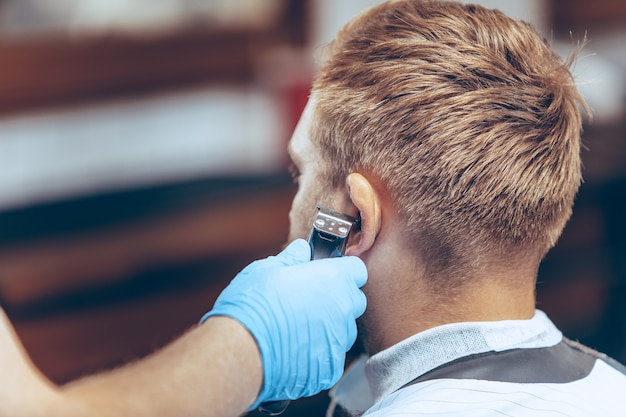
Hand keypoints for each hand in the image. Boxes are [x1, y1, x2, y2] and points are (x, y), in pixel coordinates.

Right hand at [201, 239, 366, 408]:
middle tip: (309, 300)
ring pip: (343, 331)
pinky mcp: (330, 369)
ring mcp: (338, 341)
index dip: (343, 271)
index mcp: (333, 279)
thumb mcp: (266, 269)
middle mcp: (343, 309)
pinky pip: (330, 357)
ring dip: (328, 327)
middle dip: (337, 299)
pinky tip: (294, 349)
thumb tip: (302, 250)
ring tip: (297, 328)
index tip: (328, 274)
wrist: (242, 350)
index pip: (356, 270)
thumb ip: (292, 258)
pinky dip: (317, 353)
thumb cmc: (252, 305)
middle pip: (353, 301)